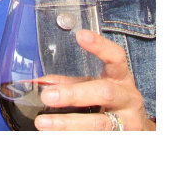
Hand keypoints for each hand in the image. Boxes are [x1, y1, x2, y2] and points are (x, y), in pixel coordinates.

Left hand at [34, 29, 154, 130]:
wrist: (137, 130)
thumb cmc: (112, 103)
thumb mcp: (95, 88)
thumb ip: (70, 84)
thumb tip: (40, 83)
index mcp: (120, 78)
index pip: (115, 57)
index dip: (100, 46)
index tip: (81, 36)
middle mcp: (127, 98)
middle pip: (104, 93)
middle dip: (74, 94)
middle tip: (47, 96)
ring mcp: (128, 122)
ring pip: (100, 124)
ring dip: (68, 124)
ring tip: (43, 123)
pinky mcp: (123, 139)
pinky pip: (98, 139)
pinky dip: (75, 139)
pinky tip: (57, 138)